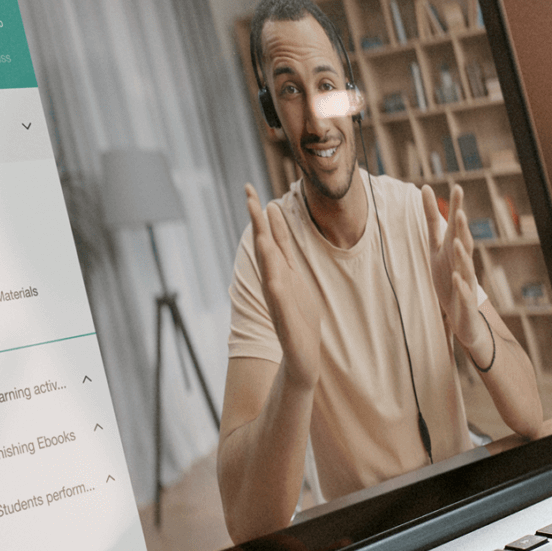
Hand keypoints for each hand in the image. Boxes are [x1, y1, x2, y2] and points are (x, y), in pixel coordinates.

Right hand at [246, 184, 321, 388]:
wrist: (302, 359)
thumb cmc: (300, 321)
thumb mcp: (295, 282)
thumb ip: (285, 258)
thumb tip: (276, 233)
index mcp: (282, 272)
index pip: (271, 237)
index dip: (262, 215)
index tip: (252, 190)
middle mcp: (276, 282)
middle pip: (265, 246)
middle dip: (258, 221)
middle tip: (249, 193)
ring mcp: (279, 301)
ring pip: (270, 269)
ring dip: (264, 248)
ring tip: (260, 225)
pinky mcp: (286, 322)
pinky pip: (280, 303)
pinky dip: (276, 288)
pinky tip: (273, 277)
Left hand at [421, 184, 488, 358]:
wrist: (462, 316)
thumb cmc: (449, 278)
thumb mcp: (436, 249)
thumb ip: (432, 221)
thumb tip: (425, 188)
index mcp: (454, 249)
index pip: (455, 226)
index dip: (455, 208)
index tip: (457, 187)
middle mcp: (463, 262)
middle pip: (464, 242)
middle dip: (462, 227)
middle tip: (459, 211)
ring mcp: (466, 281)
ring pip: (465, 266)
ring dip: (462, 254)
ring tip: (456, 240)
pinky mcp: (465, 300)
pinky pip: (464, 292)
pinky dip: (461, 284)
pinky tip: (456, 277)